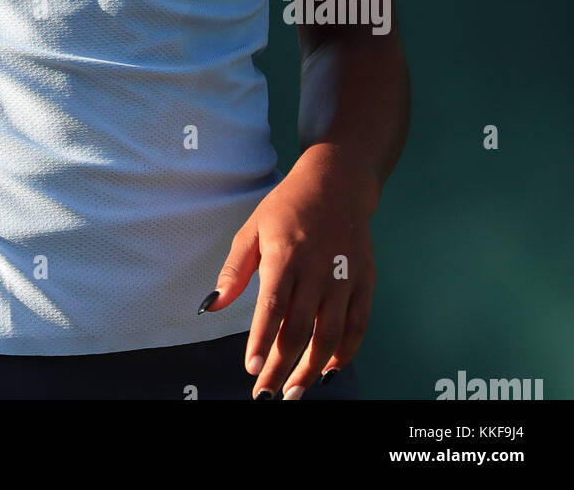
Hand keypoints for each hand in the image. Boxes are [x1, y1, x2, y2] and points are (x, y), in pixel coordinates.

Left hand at [200, 147, 376, 398]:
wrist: (337, 182)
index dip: (262, 340)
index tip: (251, 368)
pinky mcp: (365, 281)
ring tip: (294, 392)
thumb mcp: (253, 229)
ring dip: (312, 369)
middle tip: (266, 394)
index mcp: (285, 254)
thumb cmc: (287, 207)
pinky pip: (358, 325)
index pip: (272, 305)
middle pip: (300, 328)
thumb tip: (212, 306)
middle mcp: (317, 268)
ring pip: (330, 334)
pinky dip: (346, 353)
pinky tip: (329, 370)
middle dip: (282, 366)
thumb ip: (234, 270)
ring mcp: (344, 276)